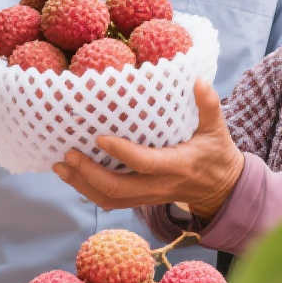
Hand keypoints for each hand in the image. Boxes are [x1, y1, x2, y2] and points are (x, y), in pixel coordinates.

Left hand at [52, 81, 243, 217]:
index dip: (121, 153)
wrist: (221, 189)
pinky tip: (72, 175)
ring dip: (82, 185)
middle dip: (89, 174)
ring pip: (110, 199)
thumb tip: (198, 81)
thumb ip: (209, 105)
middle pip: (118, 189)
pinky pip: (111, 202)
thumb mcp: (217, 129)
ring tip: (60, 167)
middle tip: (69, 154)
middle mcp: (160, 186)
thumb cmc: (216, 154)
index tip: (99, 138)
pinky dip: (88, 190)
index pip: (145, 163)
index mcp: (178, 166)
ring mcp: (149, 196)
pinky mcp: (141, 200)